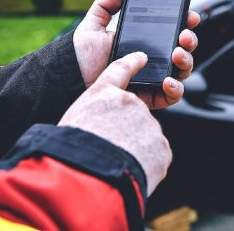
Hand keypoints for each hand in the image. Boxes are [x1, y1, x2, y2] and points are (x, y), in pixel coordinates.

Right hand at [58, 52, 171, 195]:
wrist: (87, 176)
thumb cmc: (71, 150)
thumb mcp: (73, 120)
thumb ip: (93, 113)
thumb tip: (101, 120)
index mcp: (102, 94)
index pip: (119, 70)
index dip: (131, 63)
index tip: (141, 58)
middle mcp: (129, 103)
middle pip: (133, 116)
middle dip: (126, 131)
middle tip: (109, 148)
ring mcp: (148, 123)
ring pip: (145, 137)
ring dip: (135, 149)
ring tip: (117, 163)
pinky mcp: (161, 145)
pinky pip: (155, 155)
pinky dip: (145, 164)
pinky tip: (130, 171)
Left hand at [73, 0, 199, 108]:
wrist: (70, 83)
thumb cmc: (80, 57)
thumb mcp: (92, 27)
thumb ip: (105, 6)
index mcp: (143, 42)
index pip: (171, 30)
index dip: (184, 22)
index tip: (188, 14)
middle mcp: (152, 60)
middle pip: (182, 49)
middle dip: (189, 39)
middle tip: (183, 35)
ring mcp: (154, 79)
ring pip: (182, 70)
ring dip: (186, 60)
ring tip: (177, 54)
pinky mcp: (150, 98)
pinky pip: (172, 96)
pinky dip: (176, 88)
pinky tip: (168, 80)